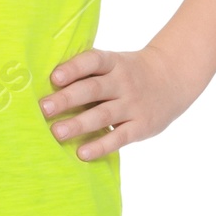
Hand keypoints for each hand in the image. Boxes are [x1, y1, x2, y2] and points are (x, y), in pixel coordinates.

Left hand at [39, 44, 200, 158]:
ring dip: (78, 124)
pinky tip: (82, 153)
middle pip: (93, 89)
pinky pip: (119, 137)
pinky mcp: (141, 126)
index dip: (74, 68)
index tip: (54, 77)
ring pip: (103, 115)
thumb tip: (46, 87)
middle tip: (43, 108)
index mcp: (113, 63)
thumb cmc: (128, 74)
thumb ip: (87, 74)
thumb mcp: (114, 64)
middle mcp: (123, 82)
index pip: (93, 62)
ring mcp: (133, 104)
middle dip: (67, 99)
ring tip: (56, 132)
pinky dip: (100, 146)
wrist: (172, 78)